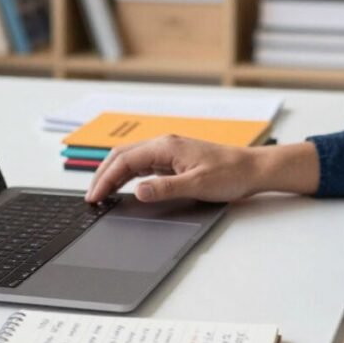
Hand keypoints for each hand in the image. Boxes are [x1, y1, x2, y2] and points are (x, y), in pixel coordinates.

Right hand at [85, 136, 260, 203]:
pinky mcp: (174, 160)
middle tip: (91, 197)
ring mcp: (168, 152)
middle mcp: (164, 145)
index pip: (123, 160)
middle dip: (102, 175)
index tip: (94, 197)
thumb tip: (137, 191)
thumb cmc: (230, 174)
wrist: (252, 169)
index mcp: (166, 146)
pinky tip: (123, 187)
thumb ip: (165, 188)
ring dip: (113, 175)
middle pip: (121, 156)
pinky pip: (142, 165)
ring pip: (130, 160)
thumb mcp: (197, 185)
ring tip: (101, 194)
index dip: (105, 179)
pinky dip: (127, 175)